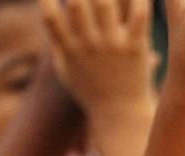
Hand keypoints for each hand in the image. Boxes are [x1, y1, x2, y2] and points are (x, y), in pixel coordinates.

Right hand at [41, 0, 155, 116]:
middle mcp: (88, 46)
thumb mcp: (67, 70)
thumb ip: (56, 41)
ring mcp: (112, 46)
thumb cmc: (91, 91)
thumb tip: (47, 14)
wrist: (120, 115)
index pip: (51, 18)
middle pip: (76, 5)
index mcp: (70, 50)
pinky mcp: (135, 47)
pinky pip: (138, 16)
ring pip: (105, 5)